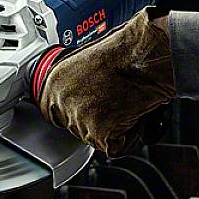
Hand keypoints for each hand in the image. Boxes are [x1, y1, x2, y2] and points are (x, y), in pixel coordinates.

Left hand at [35, 11, 175, 157]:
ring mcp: (78, 118)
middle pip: (74, 127)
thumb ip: (76, 86)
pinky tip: (131, 114)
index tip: (90, 107)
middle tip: (113, 102)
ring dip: (111, 128)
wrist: (144, 54)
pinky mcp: (98, 132)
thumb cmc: (125, 52)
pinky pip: (112, 147)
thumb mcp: (87, 63)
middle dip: (95, 120)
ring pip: (93, 137)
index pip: (55, 112)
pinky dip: (126, 137)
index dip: (78, 111)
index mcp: (54, 81)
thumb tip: (81, 97)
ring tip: (123, 103)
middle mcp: (61, 100)